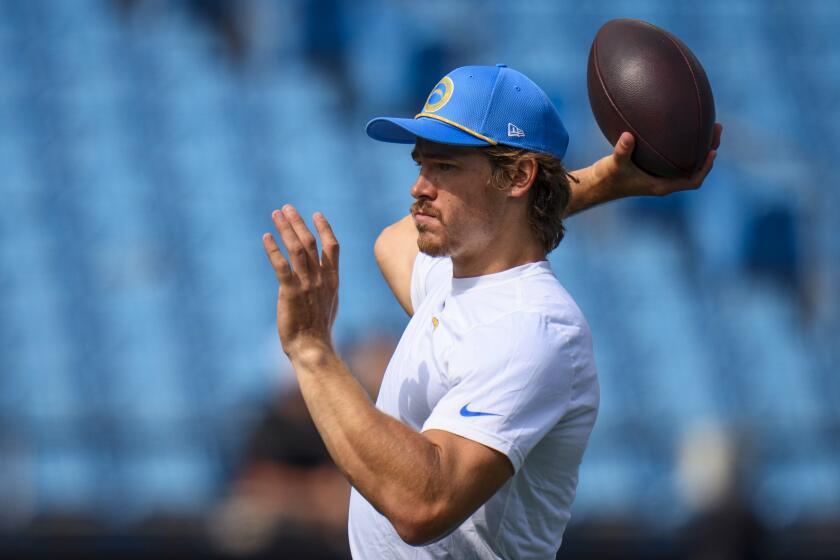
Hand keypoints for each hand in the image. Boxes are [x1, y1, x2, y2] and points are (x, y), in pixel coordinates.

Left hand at [262, 205, 339, 358]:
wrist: (313, 348)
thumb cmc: (318, 330)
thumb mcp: (329, 304)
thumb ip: (325, 286)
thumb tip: (321, 277)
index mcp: (332, 280)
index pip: (332, 246)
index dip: (324, 228)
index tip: (316, 214)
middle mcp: (321, 278)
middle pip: (310, 242)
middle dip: (298, 222)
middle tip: (286, 207)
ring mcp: (306, 284)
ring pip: (297, 249)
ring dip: (285, 229)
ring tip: (276, 214)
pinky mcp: (290, 292)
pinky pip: (281, 265)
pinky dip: (273, 249)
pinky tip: (265, 237)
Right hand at [587, 123, 722, 197]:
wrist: (597, 185)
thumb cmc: (606, 178)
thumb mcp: (613, 164)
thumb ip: (622, 151)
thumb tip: (627, 136)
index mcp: (662, 186)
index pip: (692, 181)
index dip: (705, 167)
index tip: (713, 151)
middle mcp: (664, 181)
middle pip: (695, 168)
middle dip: (708, 150)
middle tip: (715, 128)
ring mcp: (659, 175)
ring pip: (686, 161)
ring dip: (698, 146)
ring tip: (705, 124)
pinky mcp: (653, 168)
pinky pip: (673, 155)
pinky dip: (680, 143)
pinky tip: (677, 125)